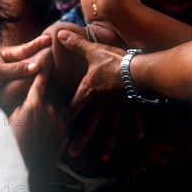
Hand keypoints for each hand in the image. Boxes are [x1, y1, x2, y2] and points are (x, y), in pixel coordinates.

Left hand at [0, 34, 51, 92]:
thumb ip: (15, 69)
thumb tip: (36, 66)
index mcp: (4, 56)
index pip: (23, 49)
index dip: (36, 44)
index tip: (48, 39)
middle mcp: (10, 66)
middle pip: (29, 59)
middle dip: (41, 54)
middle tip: (54, 47)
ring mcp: (12, 78)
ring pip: (28, 73)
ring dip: (39, 71)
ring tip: (53, 66)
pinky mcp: (13, 92)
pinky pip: (25, 86)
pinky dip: (33, 85)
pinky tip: (42, 84)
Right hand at [9, 69, 66, 167]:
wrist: (26, 173)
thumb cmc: (11, 147)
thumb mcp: (9, 122)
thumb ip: (20, 108)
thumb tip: (25, 104)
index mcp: (34, 105)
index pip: (40, 81)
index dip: (43, 70)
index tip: (46, 58)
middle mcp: (50, 111)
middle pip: (44, 100)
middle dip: (38, 105)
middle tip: (27, 119)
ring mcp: (59, 124)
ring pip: (52, 114)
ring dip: (46, 118)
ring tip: (34, 132)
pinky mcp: (64, 136)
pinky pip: (58, 126)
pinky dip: (52, 128)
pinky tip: (43, 138)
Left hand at [57, 29, 142, 161]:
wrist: (138, 70)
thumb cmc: (114, 61)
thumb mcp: (93, 51)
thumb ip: (76, 44)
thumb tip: (59, 33)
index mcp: (89, 92)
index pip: (72, 107)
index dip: (62, 117)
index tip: (53, 128)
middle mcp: (101, 104)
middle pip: (88, 125)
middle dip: (79, 139)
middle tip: (70, 152)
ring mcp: (117, 107)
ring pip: (110, 129)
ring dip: (107, 144)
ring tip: (103, 158)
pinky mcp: (131, 105)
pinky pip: (133, 118)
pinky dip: (136, 127)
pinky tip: (138, 137)